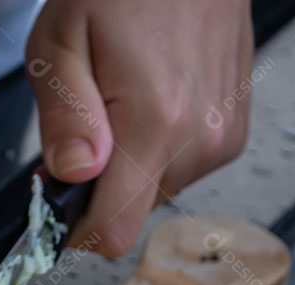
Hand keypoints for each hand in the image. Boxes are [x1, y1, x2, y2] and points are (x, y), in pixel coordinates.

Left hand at [26, 0, 253, 256]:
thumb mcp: (60, 43)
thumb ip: (63, 118)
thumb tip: (73, 176)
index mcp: (155, 124)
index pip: (114, 232)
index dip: (77, 230)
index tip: (59, 202)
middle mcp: (200, 140)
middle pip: (134, 213)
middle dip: (101, 188)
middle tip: (86, 129)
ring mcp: (224, 138)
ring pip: (158, 192)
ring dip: (130, 166)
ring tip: (122, 103)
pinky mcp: (236, 132)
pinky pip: (183, 168)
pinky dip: (158, 149)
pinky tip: (152, 100)